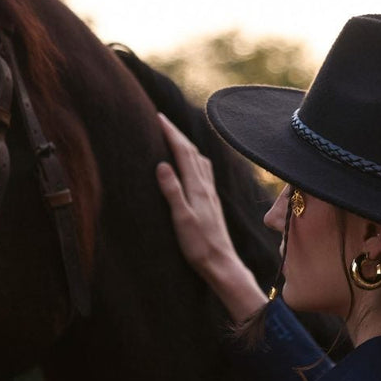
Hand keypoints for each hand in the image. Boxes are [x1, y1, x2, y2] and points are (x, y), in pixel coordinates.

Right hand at [155, 115, 266, 322]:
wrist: (222, 264)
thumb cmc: (199, 246)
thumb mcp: (181, 219)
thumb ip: (172, 191)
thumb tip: (162, 164)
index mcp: (197, 188)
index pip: (183, 153)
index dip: (171, 133)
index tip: (158, 117)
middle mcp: (206, 187)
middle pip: (192, 152)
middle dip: (177, 134)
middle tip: (162, 120)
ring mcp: (210, 195)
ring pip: (199, 161)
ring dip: (187, 145)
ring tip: (174, 136)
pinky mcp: (212, 203)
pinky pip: (204, 173)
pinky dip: (195, 160)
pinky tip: (194, 164)